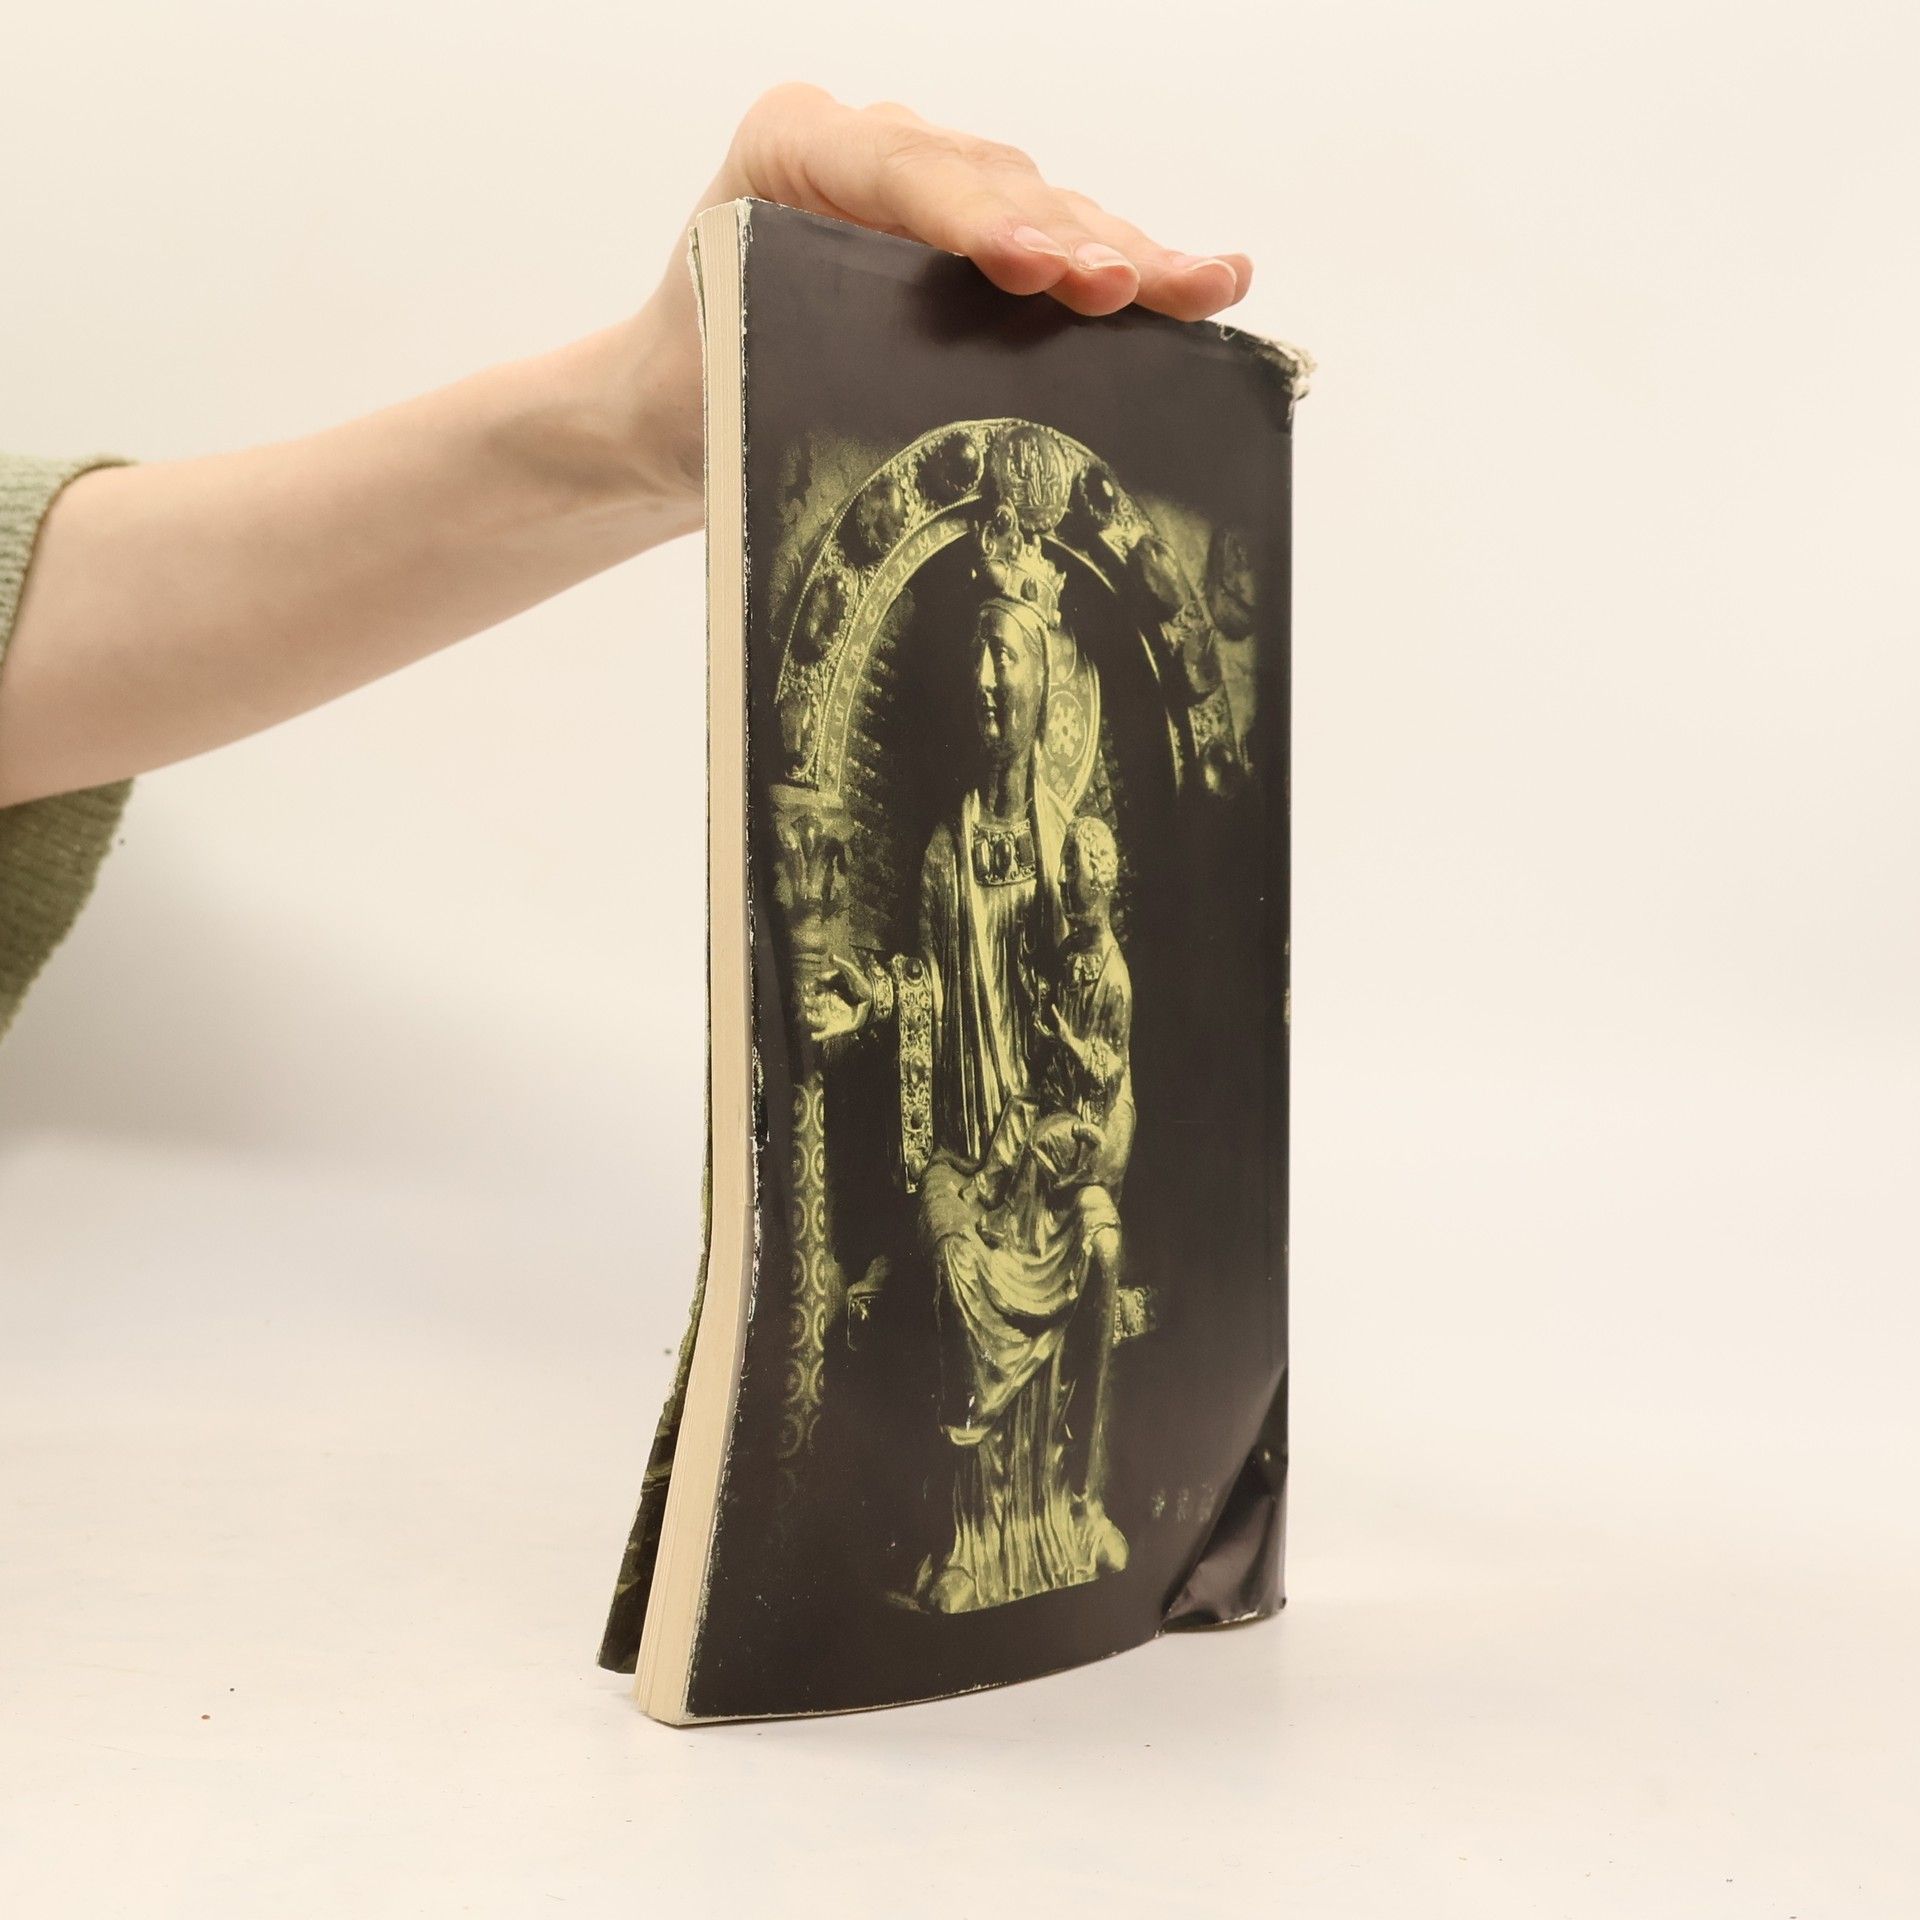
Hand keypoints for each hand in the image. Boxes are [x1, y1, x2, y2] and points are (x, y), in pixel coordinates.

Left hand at [634, 84, 1256, 500]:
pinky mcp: (972, 236)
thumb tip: (923, 421)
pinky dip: (1126, 267)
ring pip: (1042, 204)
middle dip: (1069, 238)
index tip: (1029, 265)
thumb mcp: (721, 372)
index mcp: (791, 146)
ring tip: (1202, 288)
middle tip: (1130, 289)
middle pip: (992, 180)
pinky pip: (1058, 238)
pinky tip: (1205, 281)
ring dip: (1124, 253)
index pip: (897, 168)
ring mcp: (929, 187)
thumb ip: (814, 360)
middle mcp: (869, 147)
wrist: (669, 405)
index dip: (974, 215)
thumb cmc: (688, 390)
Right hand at [805, 952, 874, 1050]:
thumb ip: (842, 964)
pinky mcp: (838, 1028)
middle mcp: (827, 1004)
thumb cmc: (862, 985)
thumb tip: (830, 956)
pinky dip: (820, 1036)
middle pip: (813, 1003)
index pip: (814, 990)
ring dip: (811, 1018)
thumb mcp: (852, 972)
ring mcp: (832, 1016)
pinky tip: (813, 1036)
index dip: (809, 988)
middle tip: (806, 999)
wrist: (875, 1000)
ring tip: (808, 1016)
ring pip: (817, 1018)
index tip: (807, 986)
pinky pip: (827, 1033)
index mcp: (828, 991)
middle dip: (809, 1002)